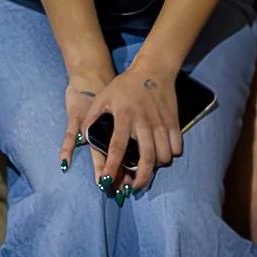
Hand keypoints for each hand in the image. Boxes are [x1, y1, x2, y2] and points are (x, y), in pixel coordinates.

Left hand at [64, 67, 182, 194]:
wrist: (153, 69)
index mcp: (124, 116)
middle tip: (134, 187)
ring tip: (146, 169)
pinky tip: (161, 155)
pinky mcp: (174, 123)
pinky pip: (176, 148)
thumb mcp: (103, 97)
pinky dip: (169, 156)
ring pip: (163, 157)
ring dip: (155, 168)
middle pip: (147, 159)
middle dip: (141, 179)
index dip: (112, 167)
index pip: (117, 147)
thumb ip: (91, 118)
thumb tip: (81, 139)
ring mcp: (161, 123)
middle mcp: (144, 122)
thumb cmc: (124, 85)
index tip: (107, 182)